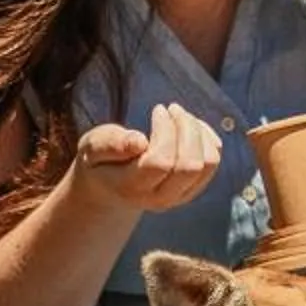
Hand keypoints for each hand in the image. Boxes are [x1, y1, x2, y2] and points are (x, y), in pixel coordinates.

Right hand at [71, 103, 222, 211]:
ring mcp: (180, 196)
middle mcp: (159, 198)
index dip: (165, 131)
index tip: (158, 109)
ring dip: (198, 131)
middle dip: (186, 129)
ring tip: (180, 114)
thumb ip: (110, 144)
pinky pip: (213, 161)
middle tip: (172, 108)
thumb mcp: (92, 148)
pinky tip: (188, 126)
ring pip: (207, 163)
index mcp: (132, 187)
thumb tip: (138, 142)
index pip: (161, 162)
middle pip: (189, 166)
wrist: (110, 187)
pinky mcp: (194, 188)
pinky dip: (207, 137)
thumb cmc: (99, 160)